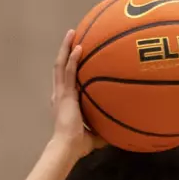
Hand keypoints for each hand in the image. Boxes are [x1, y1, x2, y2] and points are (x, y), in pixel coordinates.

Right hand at [50, 29, 100, 157]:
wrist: (67, 147)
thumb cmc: (78, 145)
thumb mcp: (94, 135)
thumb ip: (104, 131)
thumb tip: (118, 133)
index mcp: (64, 101)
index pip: (65, 79)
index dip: (68, 65)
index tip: (75, 54)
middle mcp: (60, 94)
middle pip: (60, 66)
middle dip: (65, 50)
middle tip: (72, 36)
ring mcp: (61, 93)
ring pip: (60, 64)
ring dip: (65, 47)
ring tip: (72, 33)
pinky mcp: (64, 94)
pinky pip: (68, 71)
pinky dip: (72, 59)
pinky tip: (78, 47)